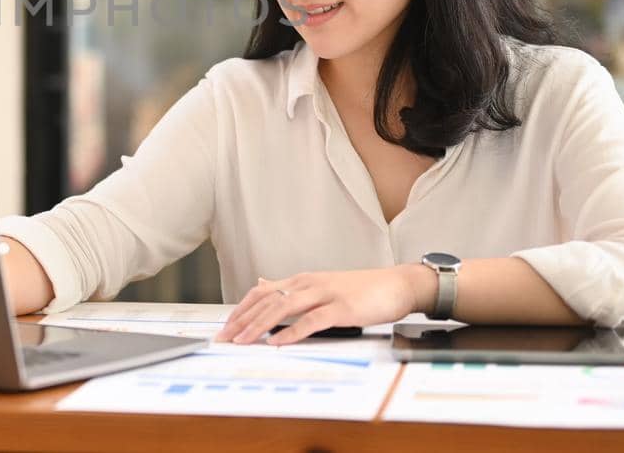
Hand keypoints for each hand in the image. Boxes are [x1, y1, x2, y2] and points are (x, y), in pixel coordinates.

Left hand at [214, 265, 431, 345]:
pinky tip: (279, 343)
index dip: (241, 309)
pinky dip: (293, 331)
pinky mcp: (343, 308)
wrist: (398, 285)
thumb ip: (294, 288)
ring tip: (243, 341)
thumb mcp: (323, 285)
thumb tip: (264, 284)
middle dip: (242, 320)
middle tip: (225, 339)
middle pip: (267, 300)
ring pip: (284, 307)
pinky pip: (312, 320)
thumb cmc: (363, 290)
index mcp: (303, 280)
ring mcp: (326, 294)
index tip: (225, 327)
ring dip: (260, 326)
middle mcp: (310, 284)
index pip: (262, 292)